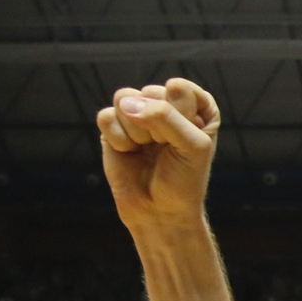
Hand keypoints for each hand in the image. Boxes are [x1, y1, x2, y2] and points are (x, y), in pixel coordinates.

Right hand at [97, 78, 220, 232]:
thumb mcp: (192, 146)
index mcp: (195, 106)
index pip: (179, 89)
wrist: (159, 211)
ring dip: (136, 131)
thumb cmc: (184, 179)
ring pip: (125, 98)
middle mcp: (166, 104)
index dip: (180, 117)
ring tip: (146, 149)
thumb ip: (166, 117)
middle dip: (157, 126)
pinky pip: (106, 117)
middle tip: (165, 149)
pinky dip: (118, 139)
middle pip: (151, 92)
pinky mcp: (114, 126)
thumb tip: (126, 103)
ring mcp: (138, 113)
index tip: (187, 140)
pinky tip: (129, 152)